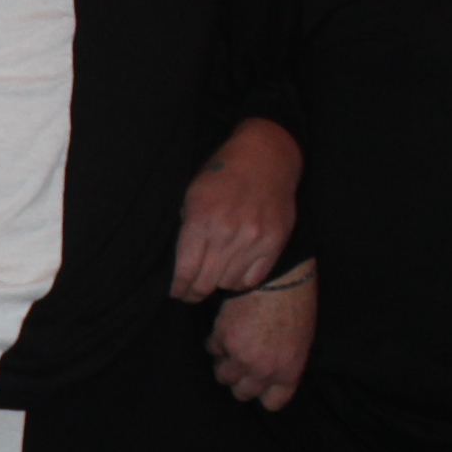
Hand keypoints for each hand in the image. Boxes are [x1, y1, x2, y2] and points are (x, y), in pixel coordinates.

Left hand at [172, 117, 299, 299]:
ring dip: (217, 284)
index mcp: (201, 221)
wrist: (265, 157)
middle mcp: (227, 233)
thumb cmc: (222, 174)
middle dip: (193, 293)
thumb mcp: (193, 195)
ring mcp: (253, 239)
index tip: (177, 292)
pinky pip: (253, 279)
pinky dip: (240, 281)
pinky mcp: (274, 243)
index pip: (186, 271)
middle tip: (190, 294)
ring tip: (213, 279)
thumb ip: (187, 229)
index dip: (179, 288)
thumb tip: (182, 263)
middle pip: (205, 282)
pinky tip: (233, 274)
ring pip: (228, 283)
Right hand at [210, 265, 314, 410]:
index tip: (259, 384)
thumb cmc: (296, 306)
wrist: (279, 279)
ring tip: (231, 346)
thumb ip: (285, 365)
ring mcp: (241, 357)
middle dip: (240, 380)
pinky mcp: (223, 340)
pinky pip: (212, 349)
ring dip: (225, 362)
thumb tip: (269, 375)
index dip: (263, 393)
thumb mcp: (302, 342)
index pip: (272, 403)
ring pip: (223, 375)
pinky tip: (225, 328)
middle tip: (241, 364)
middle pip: (242, 393)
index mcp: (288, 372)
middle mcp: (264, 371)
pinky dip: (216, 340)